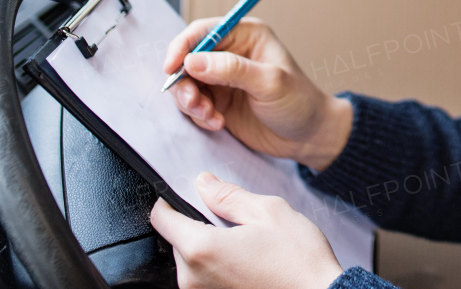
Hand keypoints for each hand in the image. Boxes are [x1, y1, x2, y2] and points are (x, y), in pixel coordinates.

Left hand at [151, 172, 343, 288]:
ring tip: (247, 243)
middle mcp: (193, 277)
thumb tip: (203, 184)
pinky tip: (248, 260)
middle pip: (178, 238)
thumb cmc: (299, 261)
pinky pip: (205, 275)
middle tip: (236, 220)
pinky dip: (219, 264)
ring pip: (192, 257)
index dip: (171, 200)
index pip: (161, 218)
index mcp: (202, 248)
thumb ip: (228, 196)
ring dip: (210, 244)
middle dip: (199, 223)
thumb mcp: (268, 211)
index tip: (187, 193)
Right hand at [163, 17, 350, 169]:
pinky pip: (193, 105)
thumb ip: (231, 70)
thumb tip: (192, 61)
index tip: (171, 67)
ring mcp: (222, 79)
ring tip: (210, 116)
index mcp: (246, 35)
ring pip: (187, 84)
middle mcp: (231, 54)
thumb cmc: (299, 102)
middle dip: (184, 82)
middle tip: (193, 103)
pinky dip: (199, 116)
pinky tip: (218, 123)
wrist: (308, 137)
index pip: (202, 32)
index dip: (182, 46)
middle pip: (187, 59)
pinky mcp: (218, 101)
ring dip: (191, 102)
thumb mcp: (269, 82)